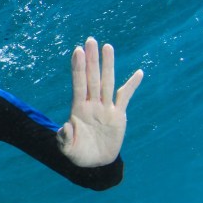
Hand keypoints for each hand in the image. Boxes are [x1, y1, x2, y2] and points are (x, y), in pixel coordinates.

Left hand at [57, 37, 143, 166]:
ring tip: (108, 47)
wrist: (95, 163)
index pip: (78, 84)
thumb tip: (66, 127)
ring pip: (107, 82)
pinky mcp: (118, 115)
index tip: (77, 51)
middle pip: (92, 78)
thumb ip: (64, 138)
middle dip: (92, 60)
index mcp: (78, 109)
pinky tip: (138, 73)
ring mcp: (106, 108)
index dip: (78, 68)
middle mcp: (92, 104)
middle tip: (90, 40)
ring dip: (108, 65)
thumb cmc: (78, 154)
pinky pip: (126, 97)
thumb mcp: (68, 149)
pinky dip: (132, 85)